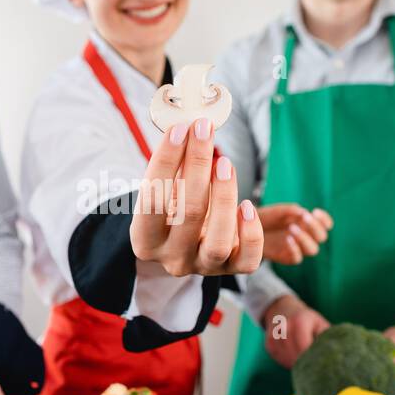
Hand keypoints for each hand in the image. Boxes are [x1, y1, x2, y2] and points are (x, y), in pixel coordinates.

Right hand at [130, 117, 263, 276]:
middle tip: (204, 131)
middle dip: (198, 165)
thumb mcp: (163, 191)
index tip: (180, 128)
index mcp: (144, 240)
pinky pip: (247, 260)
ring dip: (224, 197)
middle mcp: (172, 258)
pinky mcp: (230, 270)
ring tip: (225, 164)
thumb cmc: (172, 209)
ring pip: (218, 241)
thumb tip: (190, 124)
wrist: (183, 245)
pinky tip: (248, 205)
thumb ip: (172, 165)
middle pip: (188, 214)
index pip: (151, 199)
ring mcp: (202, 267)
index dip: (166, 161)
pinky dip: (250, 232)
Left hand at [257, 204, 332, 264]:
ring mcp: (296, 248)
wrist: (245, 231)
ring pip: (313, 249)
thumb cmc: (263, 218)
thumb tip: (302, 212)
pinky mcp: (286, 257)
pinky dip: (295, 249)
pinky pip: (297, 258)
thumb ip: (289, 210)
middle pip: (322, 237)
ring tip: (292, 229)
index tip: (316, 211)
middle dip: (315, 227)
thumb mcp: (275, 210)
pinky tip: (287, 239)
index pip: (325, 225)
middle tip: (304, 218)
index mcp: (305, 224)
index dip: (325, 220)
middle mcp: (304, 236)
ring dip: (306, 238)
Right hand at [262, 295, 329, 369]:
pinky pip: (280, 360)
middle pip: (295, 355)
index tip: (321, 365)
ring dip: (297, 364)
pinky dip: (288, 362)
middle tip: (315, 366)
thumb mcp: (320, 324)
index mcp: (300, 321)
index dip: (312, 359)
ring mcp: (274, 336)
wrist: (282, 309)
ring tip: (305, 359)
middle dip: (306, 363)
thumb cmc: (308, 320)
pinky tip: (294, 357)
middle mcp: (284, 327)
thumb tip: (337, 356)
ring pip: (287, 360)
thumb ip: (327, 339)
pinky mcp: (268, 344)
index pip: (304, 347)